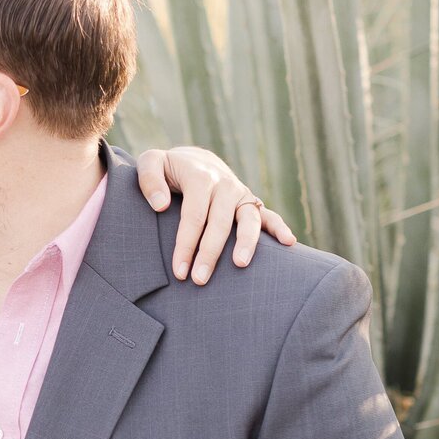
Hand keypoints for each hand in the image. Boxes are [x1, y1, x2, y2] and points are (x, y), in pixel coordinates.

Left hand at [135, 146, 296, 282]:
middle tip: (199, 280)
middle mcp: (224, 184)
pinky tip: (289, 242)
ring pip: (248, 218)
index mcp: (200, 177)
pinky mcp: (250, 201)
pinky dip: (279, 227)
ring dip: (246, 242)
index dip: (186, 244)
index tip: (179, 271)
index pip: (193, 215)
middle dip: (209, 252)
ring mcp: (240, 193)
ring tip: (240, 265)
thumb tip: (161, 205)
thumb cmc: (169, 168)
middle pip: (219, 222)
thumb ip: (149, 178)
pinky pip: (268, 214)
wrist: (195, 159)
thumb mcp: (152, 162)